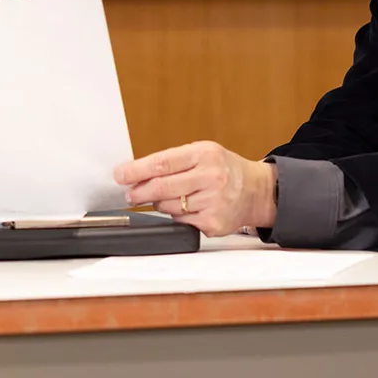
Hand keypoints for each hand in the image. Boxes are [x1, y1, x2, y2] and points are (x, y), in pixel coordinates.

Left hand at [114, 142, 276, 236]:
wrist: (256, 191)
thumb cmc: (224, 170)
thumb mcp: (202, 154)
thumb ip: (173, 162)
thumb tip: (137, 174)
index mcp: (204, 154)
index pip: (162, 162)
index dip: (136, 170)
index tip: (120, 175)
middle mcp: (210, 177)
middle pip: (161, 187)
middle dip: (139, 192)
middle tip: (129, 194)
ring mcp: (212, 202)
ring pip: (168, 207)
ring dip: (160, 204)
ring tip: (171, 197)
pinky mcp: (212, 223)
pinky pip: (180, 221)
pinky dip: (177, 216)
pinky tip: (188, 208)